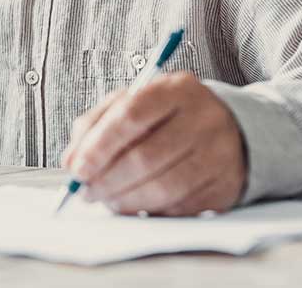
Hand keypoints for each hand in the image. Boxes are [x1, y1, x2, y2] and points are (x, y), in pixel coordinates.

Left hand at [61, 72, 245, 215]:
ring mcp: (219, 153)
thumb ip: (96, 125)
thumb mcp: (133, 102)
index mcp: (175, 90)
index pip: (132, 115)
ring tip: (106, 201)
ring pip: (163, 188)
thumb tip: (70, 160)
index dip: (100, 146)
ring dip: (126, 201)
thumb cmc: (169, 115)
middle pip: (146, 157)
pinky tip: (135, 205)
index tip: (78, 168)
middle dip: (107, 180)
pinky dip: (151, 211)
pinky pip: (180, 207)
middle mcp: (203, 119)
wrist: (231, 127)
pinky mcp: (225, 185)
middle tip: (86, 192)